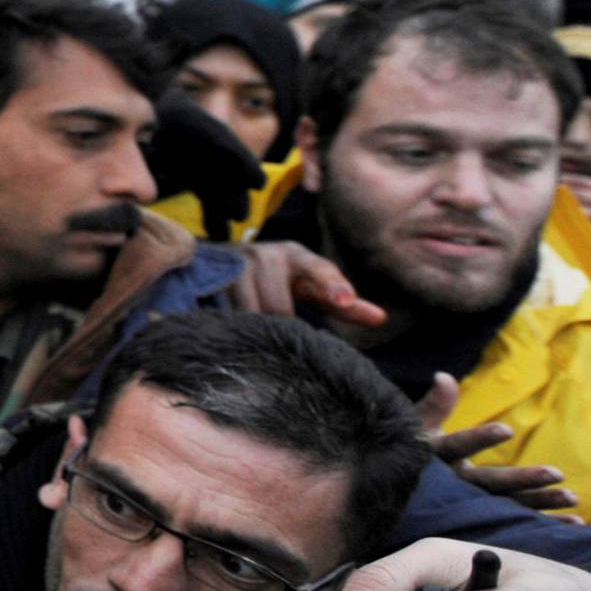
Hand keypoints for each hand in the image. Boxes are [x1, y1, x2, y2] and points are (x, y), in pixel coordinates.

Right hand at [234, 239, 385, 330]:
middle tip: (278, 336)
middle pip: (279, 307)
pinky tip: (232, 330)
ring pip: (251, 314)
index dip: (333, 286)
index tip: (346, 300)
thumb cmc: (278, 277)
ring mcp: (235, 264)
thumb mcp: (307, 285)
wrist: (221, 259)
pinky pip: (224, 312)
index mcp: (296, 255)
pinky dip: (232, 326)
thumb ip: (338, 300)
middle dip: (280, 325)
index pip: (319, 270)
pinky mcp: (209, 277)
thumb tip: (381, 319)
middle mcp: (265, 254)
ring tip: (254, 333)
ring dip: (255, 330)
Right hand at [416, 370, 571, 508]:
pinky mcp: (486, 516)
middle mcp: (453, 485)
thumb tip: (444, 375)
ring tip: (573, 497)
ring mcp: (470, 505)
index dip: (479, 438)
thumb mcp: (417, 427)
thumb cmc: (410, 452)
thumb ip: (434, 405)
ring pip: (507, 505)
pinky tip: (575, 522)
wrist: (397, 492)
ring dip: (541, 502)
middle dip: (522, 479)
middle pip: (489, 482)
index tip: (506, 429)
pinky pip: (517, 520)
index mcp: (436, 460)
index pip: (457, 446)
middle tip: (556, 473)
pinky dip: (545, 520)